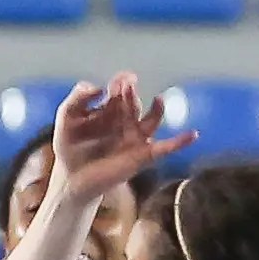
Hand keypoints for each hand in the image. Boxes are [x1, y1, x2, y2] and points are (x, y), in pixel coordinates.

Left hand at [51, 74, 191, 206]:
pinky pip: (165, 148)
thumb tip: (97, 86)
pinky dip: (180, 142)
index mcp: (109, 109)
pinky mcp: (142, 156)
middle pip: (133, 103)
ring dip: (157, 110)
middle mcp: (125, 120)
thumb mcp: (66, 119)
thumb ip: (76, 99)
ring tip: (157, 100)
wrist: (71, 180)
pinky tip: (192, 134)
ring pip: (151, 120)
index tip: (121, 80)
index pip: (119, 92)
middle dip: (131, 94)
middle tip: (127, 85)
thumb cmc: (69, 148)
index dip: (121, 83)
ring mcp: (135, 137)